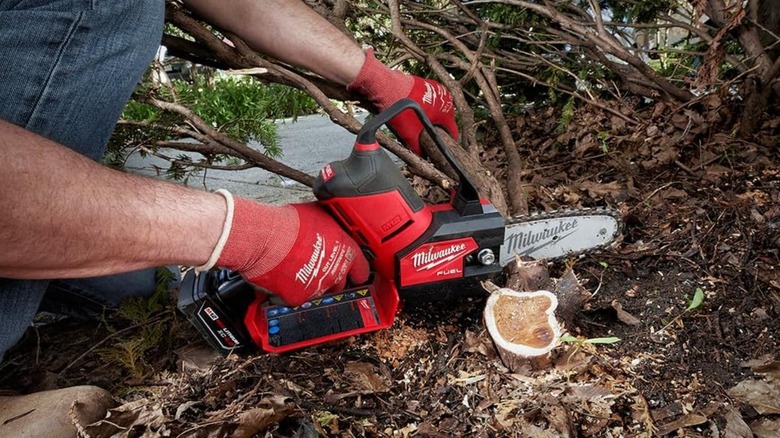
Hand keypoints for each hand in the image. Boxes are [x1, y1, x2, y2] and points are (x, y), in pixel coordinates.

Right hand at [203, 193, 369, 306]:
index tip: (354, 273)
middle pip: (342, 284)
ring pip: (320, 292)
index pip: (362, 269)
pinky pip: (298, 297)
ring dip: (312, 284)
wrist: (264, 238)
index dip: (357, 271)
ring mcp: (319, 287)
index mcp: (345, 251)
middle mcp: (336, 271)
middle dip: (333, 278)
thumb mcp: (318, 215)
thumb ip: (330, 225)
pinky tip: (283, 276)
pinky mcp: (299, 297)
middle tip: (318, 267)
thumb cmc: (288, 223)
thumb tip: (328, 223)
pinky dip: (291, 290)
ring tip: (297, 270)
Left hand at [348, 49, 458, 154]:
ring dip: (430, 118)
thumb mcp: (410, 135)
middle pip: (445, 121)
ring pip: (437, 110)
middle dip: (436, 129)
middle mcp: (446, 100)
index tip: (440, 147)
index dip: (447, 143)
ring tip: (417, 123)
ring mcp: (437, 90)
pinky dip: (425, 107)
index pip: (453, 133)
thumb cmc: (400, 109)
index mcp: (447, 113)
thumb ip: (418, 149)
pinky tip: (413, 112)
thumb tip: (422, 157)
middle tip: (424, 135)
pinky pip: (430, 101)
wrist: (387, 87)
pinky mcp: (428, 84)